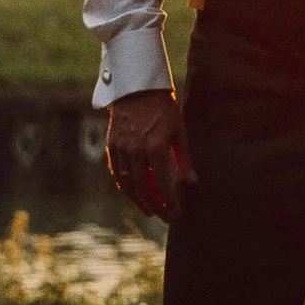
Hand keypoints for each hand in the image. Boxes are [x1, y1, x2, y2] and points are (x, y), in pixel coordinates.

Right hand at [105, 88, 193, 226]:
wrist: (137, 86)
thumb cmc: (163, 107)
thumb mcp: (179, 130)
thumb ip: (184, 158)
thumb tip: (192, 181)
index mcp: (156, 147)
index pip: (161, 185)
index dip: (169, 203)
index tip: (176, 214)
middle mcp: (136, 151)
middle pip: (143, 189)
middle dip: (155, 207)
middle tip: (164, 218)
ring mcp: (122, 148)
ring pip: (127, 184)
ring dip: (138, 201)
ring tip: (149, 210)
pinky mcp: (112, 144)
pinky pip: (116, 172)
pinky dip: (124, 185)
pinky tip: (133, 192)